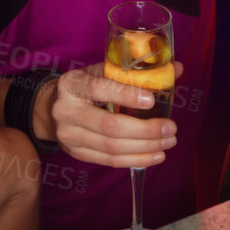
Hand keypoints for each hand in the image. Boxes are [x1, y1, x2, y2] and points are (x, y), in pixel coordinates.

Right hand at [38, 63, 180, 166]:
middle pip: (109, 125)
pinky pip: (109, 160)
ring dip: (145, 147)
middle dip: (145, 129)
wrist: (52, 106)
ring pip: (111, 147)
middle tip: (170, 128)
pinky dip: (135, 160)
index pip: (99, 89)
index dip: (126, 95)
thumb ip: (136, 71)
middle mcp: (67, 110)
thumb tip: (176, 69)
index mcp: (73, 84)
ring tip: (168, 142)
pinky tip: (155, 155)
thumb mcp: (103, 71)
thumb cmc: (86, 86)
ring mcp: (69, 135)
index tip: (152, 100)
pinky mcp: (76, 153)